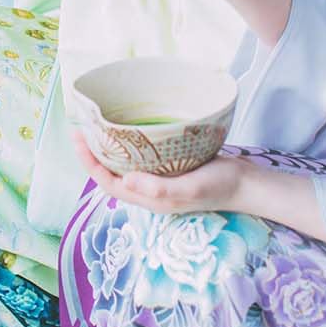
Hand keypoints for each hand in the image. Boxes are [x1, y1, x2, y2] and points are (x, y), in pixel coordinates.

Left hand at [72, 131, 249, 214]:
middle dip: (93, 155)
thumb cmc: (219, 187)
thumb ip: (160, 188)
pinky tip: (130, 131)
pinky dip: (130, 145)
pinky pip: (142, 158)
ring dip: (109, 150)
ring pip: (126, 166)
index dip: (90, 164)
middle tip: (82, 128)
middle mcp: (150, 191)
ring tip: (99, 127)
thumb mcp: (190, 189)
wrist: (245, 183)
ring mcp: (160, 180)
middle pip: (112, 175)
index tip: (79, 139)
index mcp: (150, 199)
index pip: (109, 184)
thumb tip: (127, 180)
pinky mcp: (171, 168)